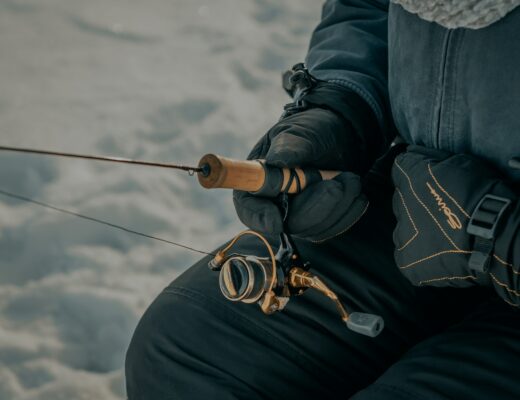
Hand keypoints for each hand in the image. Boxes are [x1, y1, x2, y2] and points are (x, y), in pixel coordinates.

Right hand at [233, 83, 370, 241]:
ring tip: (350, 178)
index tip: (276, 220)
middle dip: (315, 207)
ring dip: (338, 205)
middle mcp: (274, 201)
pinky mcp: (320, 220)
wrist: (343, 134)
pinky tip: (355, 191)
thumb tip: (276, 160)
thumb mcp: (301, 131)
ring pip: (314, 227)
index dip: (260, 216)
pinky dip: (348, 211)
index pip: (249, 206)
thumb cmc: (314, 129)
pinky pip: (333, 227)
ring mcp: (298, 213)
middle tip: (336, 186)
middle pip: (287, 222)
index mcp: (258, 178)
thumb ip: (290, 146)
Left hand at [391, 145, 515, 287]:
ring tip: (446, 236)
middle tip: (443, 213)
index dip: (416, 179)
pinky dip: (422, 257)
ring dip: (419, 232)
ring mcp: (401, 236)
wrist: (497, 233)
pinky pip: (408, 257)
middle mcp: (398, 205)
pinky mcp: (407, 262)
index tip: (433, 187)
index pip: (399, 173)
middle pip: (401, 203)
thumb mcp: (458, 163)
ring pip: (403, 231)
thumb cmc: (482, 195)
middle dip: (417, 206)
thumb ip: (427, 157)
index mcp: (408, 178)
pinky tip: (442, 253)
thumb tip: (408, 152)